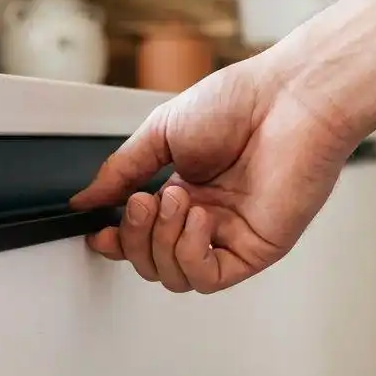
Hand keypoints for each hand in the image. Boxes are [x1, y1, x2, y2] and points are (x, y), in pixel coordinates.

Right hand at [70, 56, 356, 293]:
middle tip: (142, 202)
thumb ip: (121, 171)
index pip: (143, 237)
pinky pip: (207, 276)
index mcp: (186, 192)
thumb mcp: (159, 133)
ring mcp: (231, 236)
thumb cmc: (239, 103)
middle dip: (136, 237)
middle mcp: (207, 219)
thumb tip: (87, 199)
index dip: (118, 241)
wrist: (288, 98)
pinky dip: (190, 252)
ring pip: (175, 276)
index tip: (99, 231)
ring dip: (162, 241)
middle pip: (152, 263)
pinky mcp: (255, 249)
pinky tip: (196, 217)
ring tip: (174, 198)